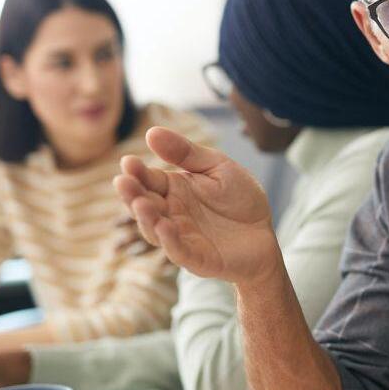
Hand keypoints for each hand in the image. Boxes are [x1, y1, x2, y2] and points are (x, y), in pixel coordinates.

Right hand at [114, 127, 275, 283]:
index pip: (149, 179)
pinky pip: (177, 250)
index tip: (128, 162)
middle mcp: (171, 213)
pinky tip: (164, 226)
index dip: (137, 172)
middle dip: (132, 194)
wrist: (265, 233)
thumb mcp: (217, 167)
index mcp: (173, 189)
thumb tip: (151, 132)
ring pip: (154, 229)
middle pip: (144, 204)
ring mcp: (181, 236)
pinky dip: (169, 240)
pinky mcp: (196, 257)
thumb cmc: (240, 199)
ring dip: (145, 217)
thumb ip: (187, 153)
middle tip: (123, 181)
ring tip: (141, 202)